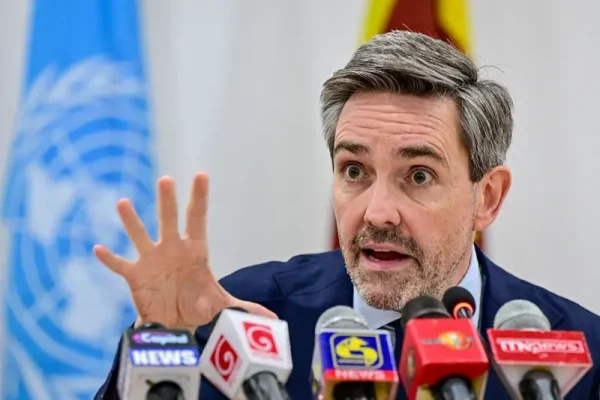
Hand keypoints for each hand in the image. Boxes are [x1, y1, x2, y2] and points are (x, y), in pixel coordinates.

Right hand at [93, 173, 275, 329]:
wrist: (176, 324)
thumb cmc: (198, 306)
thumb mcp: (223, 306)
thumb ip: (245, 308)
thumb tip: (275, 321)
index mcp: (194, 250)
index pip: (198, 219)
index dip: (199, 198)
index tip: (201, 175)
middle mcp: (171, 249)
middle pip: (169, 220)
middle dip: (167, 202)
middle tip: (166, 180)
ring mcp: (151, 261)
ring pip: (140, 236)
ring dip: (132, 221)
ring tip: (123, 203)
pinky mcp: (135, 276)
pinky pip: (120, 265)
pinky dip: (109, 259)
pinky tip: (98, 248)